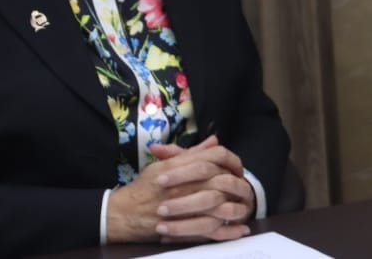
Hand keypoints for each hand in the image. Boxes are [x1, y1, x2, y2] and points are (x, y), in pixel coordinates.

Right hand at [106, 135, 254, 243]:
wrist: (126, 213)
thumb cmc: (145, 188)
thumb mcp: (164, 164)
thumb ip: (190, 153)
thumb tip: (214, 141)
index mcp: (181, 167)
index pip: (214, 156)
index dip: (231, 160)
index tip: (236, 167)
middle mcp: (186, 185)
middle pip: (222, 179)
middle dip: (237, 183)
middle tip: (243, 186)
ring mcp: (187, 208)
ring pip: (222, 204)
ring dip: (237, 206)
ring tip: (245, 206)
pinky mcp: (187, 229)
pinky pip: (215, 230)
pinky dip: (231, 231)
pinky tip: (241, 229)